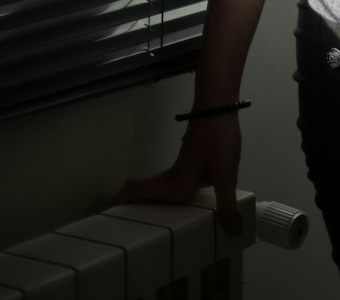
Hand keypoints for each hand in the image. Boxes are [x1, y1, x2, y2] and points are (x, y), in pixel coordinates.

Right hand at [113, 113, 242, 234]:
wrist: (218, 106)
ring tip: (142, 214)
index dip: (122, 201)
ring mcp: (181, 167)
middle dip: (131, 204)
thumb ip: (226, 204)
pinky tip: (178, 196)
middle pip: (144, 192)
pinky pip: (170, 181)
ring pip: (158, 186)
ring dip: (147, 198)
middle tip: (119, 218)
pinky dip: (163, 190)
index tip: (106, 211)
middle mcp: (174, 178)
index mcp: (176, 184)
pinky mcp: (191, 159)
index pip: (140, 192)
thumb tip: (233, 232)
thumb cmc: (217, 138)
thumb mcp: (225, 173)